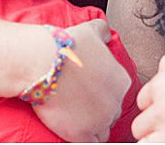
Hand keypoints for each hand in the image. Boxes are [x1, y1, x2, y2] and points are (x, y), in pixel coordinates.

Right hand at [32, 19, 130, 142]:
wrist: (43, 61)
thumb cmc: (65, 45)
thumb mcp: (90, 30)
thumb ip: (103, 31)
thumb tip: (106, 34)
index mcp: (121, 80)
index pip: (118, 94)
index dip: (103, 94)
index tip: (90, 92)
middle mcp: (116, 102)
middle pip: (111, 112)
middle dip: (99, 110)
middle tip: (81, 105)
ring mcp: (100, 120)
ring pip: (102, 131)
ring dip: (92, 127)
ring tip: (77, 119)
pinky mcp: (82, 134)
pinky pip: (90, 143)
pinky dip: (83, 138)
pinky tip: (73, 131)